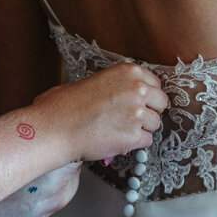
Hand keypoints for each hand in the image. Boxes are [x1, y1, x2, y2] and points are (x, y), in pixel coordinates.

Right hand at [31, 63, 164, 161]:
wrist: (54, 127)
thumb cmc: (66, 105)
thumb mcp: (95, 80)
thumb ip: (118, 85)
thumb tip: (132, 96)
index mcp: (128, 71)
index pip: (155, 85)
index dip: (146, 97)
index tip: (137, 104)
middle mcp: (137, 89)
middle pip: (161, 104)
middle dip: (148, 113)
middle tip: (130, 119)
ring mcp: (137, 113)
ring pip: (155, 125)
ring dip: (140, 129)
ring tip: (117, 130)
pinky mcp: (133, 136)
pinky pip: (146, 142)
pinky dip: (133, 144)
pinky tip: (115, 139)